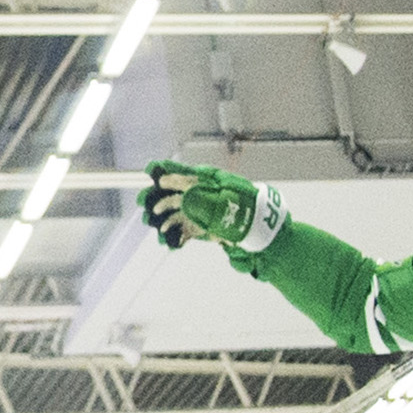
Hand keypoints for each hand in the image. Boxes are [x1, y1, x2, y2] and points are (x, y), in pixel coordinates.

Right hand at [141, 162, 284, 251]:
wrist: (267, 238)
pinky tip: (169, 242)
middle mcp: (205, 196)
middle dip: (158, 197)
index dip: (168, 170)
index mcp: (212, 183)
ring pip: (178, 213)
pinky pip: (186, 231)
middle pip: (176, 193)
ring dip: (163, 219)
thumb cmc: (251, 214)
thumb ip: (205, 201)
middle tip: (144, 203)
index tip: (151, 170)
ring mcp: (204, 214)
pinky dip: (176, 236)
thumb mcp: (229, 205)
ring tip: (151, 223)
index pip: (186, 173)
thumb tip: (183, 198)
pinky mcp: (206, 230)